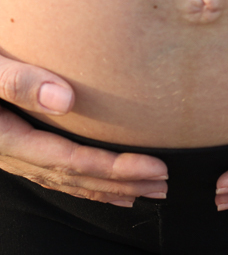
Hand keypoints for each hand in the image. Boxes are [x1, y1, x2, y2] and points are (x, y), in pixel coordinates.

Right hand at [0, 54, 168, 205]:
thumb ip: (17, 80)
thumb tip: (65, 99)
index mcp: (3, 135)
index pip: (68, 159)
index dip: (113, 167)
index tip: (155, 168)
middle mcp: (6, 150)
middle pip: (70, 175)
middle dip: (120, 184)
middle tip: (165, 186)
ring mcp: (6, 150)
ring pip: (61, 178)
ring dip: (106, 187)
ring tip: (147, 192)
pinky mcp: (8, 140)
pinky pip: (48, 170)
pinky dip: (80, 180)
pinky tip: (104, 186)